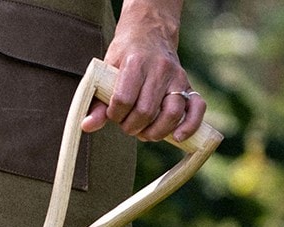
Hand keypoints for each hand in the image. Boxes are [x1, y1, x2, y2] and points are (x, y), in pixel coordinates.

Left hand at [81, 0, 205, 142]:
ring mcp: (176, 77)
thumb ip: (97, 103)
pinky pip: (197, 107)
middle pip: (146, 112)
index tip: (114, 114)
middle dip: (132, 127)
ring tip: (145, 132)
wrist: (148, 32)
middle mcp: (159, 69)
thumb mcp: (106, 74)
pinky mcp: (188, 85)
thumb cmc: (123, 57)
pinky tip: (177, 136)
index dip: (116, 115)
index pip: (124, 100)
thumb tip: (87, 126)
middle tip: (128, 124)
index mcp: (135, 64)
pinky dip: (190, 125)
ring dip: (155, 132)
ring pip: (171, 113)